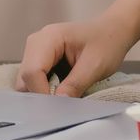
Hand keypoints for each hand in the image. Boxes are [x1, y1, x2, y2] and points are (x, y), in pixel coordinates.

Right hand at [15, 12, 138, 96]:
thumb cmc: (107, 42)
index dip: (42, 93)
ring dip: (43, 92)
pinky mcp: (41, 60)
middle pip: (25, 77)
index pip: (32, 71)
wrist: (115, 31)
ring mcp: (37, 51)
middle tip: (63, 102)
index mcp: (49, 37)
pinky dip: (45, 88)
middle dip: (40, 94)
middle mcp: (37, 42)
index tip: (58, 108)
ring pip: (26, 81)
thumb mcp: (95, 65)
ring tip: (66, 93)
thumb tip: (57, 105)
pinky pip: (34, 80)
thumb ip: (75, 85)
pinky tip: (63, 88)